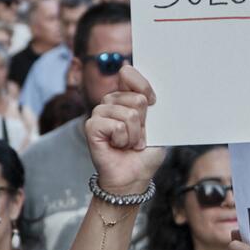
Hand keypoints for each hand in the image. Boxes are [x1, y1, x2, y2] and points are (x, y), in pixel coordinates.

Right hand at [84, 65, 166, 193]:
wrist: (134, 177)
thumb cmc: (146, 153)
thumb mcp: (158, 126)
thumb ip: (153, 104)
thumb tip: (149, 91)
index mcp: (125, 96)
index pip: (128, 72)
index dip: (144, 86)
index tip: (153, 103)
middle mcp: (110, 101)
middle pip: (136, 97)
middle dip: (144, 122)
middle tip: (138, 136)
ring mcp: (99, 113)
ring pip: (128, 114)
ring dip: (135, 134)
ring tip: (129, 143)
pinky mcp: (91, 126)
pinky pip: (116, 126)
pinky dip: (123, 140)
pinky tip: (118, 146)